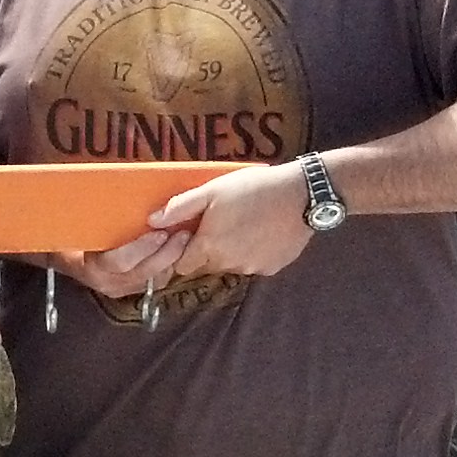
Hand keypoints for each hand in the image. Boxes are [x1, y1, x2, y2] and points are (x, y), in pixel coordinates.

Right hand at [44, 230, 187, 299]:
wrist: (66, 258)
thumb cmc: (71, 236)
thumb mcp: (77, 225)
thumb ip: (94, 216)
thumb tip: (110, 190)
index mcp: (90, 267)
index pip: (118, 261)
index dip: (141, 248)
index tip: (160, 232)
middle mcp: (107, 283)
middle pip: (143, 273)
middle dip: (166, 254)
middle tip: (183, 233)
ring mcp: (121, 289)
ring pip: (154, 278)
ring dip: (173, 260)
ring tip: (186, 238)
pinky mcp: (133, 289)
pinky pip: (157, 280)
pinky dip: (170, 265)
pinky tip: (180, 249)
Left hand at [152, 162, 316, 282]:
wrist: (303, 194)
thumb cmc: (253, 188)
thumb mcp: (211, 191)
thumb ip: (179, 208)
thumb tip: (152, 221)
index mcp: (209, 248)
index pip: (182, 265)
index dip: (183, 250)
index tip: (192, 232)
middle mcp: (229, 265)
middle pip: (207, 266)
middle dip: (207, 250)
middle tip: (220, 223)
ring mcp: (254, 268)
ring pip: (232, 265)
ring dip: (231, 251)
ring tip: (244, 224)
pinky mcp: (274, 267)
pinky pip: (255, 264)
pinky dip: (254, 252)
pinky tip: (263, 231)